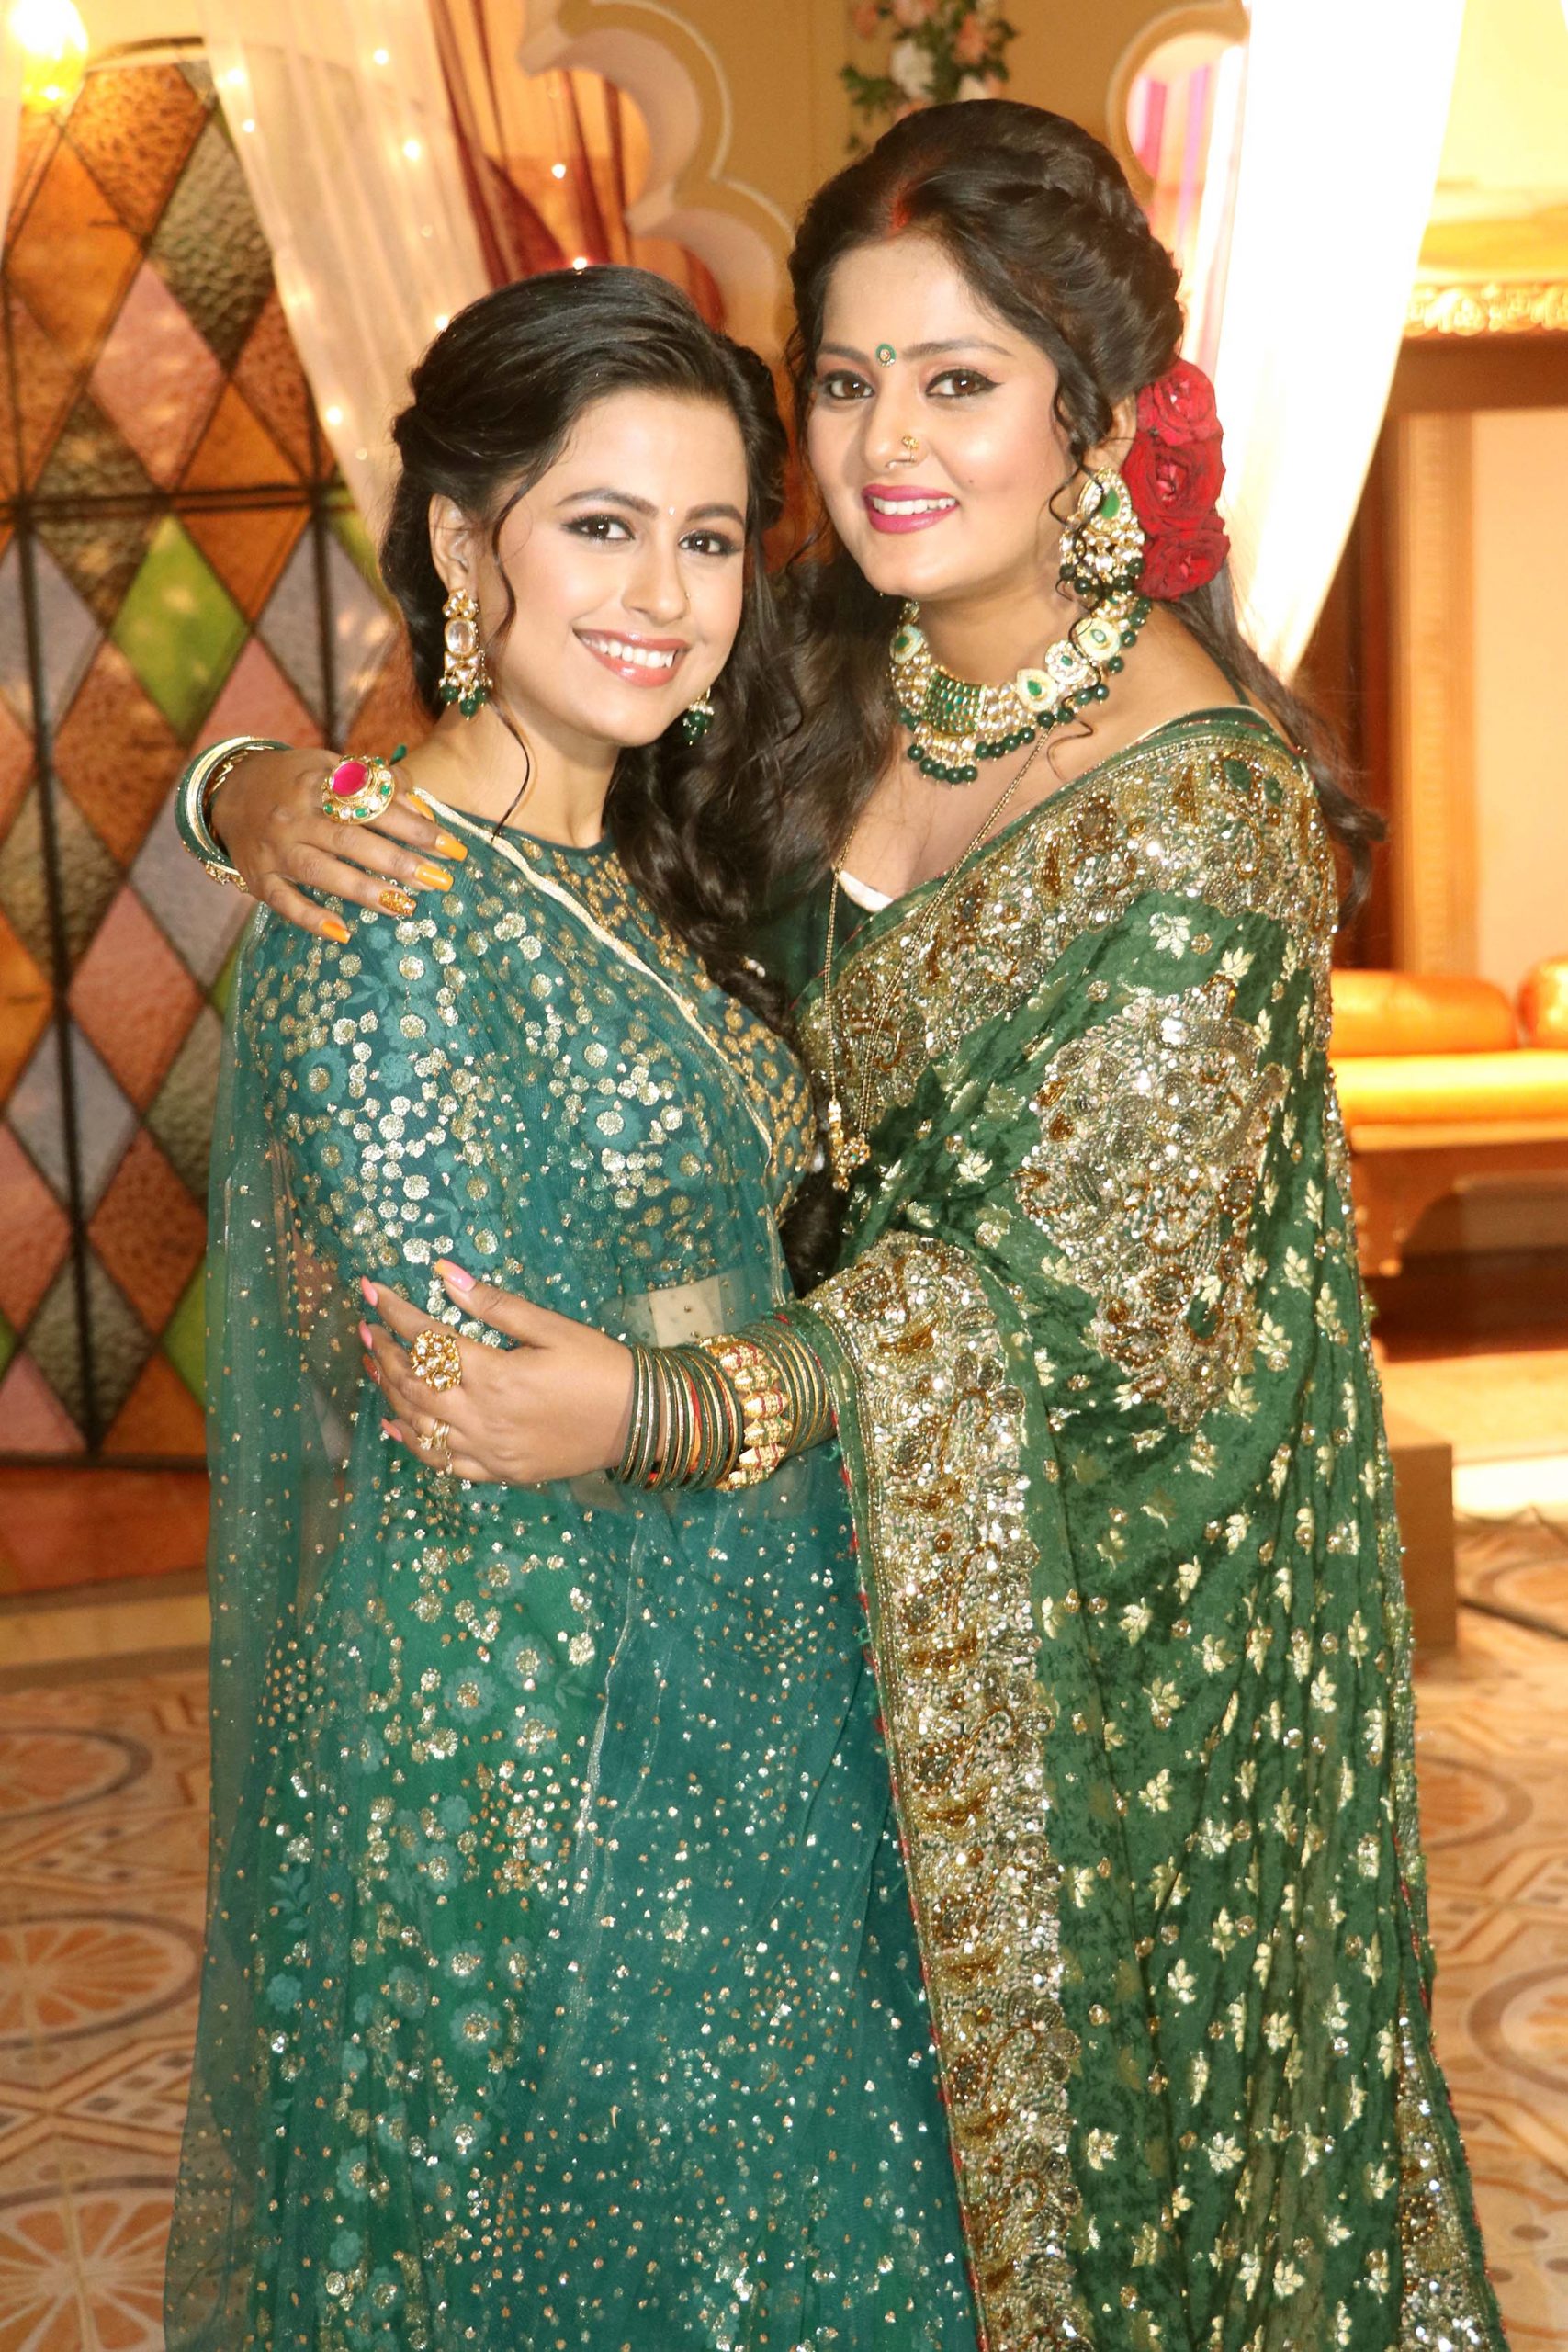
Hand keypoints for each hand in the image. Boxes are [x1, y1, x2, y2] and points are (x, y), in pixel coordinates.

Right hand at [214, 748, 466, 939]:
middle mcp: (295, 815)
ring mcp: (275, 848)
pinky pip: (285, 903)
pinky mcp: (260, 877)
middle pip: (352, 841)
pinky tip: (344, 933)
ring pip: (323, 872)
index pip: (375, 806)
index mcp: (319, 783)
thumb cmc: (298, 781)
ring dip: (366, 891)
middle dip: (399, 863)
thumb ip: (378, 788)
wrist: (230, 790)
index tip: (453, 848)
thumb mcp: (332, 768)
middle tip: (439, 882)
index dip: (416, 827)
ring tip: (406, 908)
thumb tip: (425, 814)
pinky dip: (312, 919)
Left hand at [359, 1263, 635, 1485]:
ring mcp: (486, 1450)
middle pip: (414, 1382)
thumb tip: (445, 1275)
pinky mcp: (496, 1472)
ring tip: (373, 1363)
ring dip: (390, 1391)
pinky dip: (413, 1442)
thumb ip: (494, 1306)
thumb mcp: (552, 1327)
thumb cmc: (600, 1367)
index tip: (372, 1290)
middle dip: (384, 1351)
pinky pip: (441, 1462)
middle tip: (365, 1326)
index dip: (395, 1312)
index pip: (428, 1340)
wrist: (638, 1423)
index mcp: (495, 1375)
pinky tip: (396, 1424)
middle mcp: (482, 1417)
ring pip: (419, 1422)